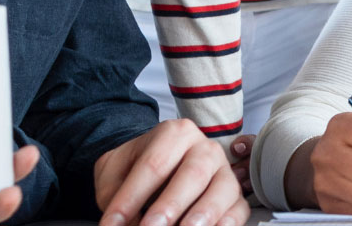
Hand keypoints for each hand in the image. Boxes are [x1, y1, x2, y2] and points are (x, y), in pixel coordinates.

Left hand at [96, 119, 248, 225]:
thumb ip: (115, 195)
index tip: (112, 223)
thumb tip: (123, 222)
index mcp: (174, 133)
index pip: (153, 165)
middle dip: (170, 206)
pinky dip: (226, 224)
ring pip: (222, 190)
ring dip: (202, 215)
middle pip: (192, 174)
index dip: (131, 198)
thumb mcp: (114, 173)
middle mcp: (205, 148)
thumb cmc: (134, 170)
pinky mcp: (236, 196)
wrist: (155, 168)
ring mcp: (224, 171)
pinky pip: (238, 210)